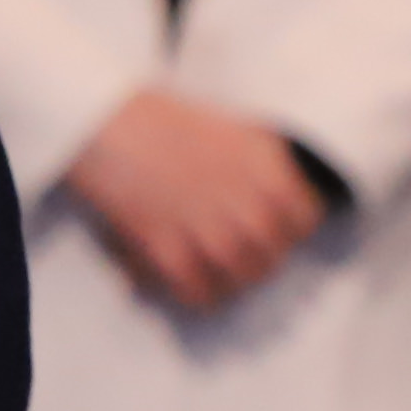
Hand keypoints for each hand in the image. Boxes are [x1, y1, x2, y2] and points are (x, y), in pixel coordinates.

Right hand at [63, 88, 324, 316]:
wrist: (105, 122)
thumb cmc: (162, 116)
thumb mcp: (233, 126)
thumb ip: (260, 160)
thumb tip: (268, 190)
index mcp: (268, 168)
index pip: (305, 221)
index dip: (289, 230)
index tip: (273, 232)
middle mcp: (248, 202)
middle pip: (273, 256)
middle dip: (257, 260)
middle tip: (238, 259)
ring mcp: (210, 230)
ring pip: (241, 279)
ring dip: (229, 282)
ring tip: (215, 278)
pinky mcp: (170, 250)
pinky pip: (198, 292)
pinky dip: (194, 294)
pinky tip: (185, 285)